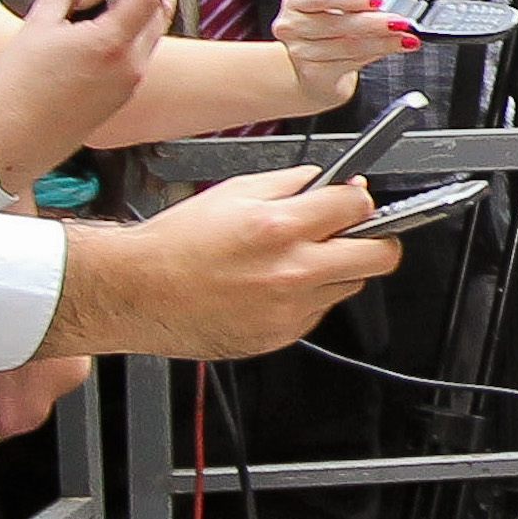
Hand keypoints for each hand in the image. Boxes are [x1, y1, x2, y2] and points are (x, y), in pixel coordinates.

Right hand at [0, 0, 183, 195]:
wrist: (12, 141)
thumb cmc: (17, 88)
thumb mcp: (37, 26)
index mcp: (110, 43)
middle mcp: (129, 65)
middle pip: (162, 9)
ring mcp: (128, 83)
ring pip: (155, 32)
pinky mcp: (121, 96)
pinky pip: (142, 52)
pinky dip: (143, 25)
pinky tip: (131, 13)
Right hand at [46, 167, 405, 360]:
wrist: (137, 294)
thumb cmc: (175, 244)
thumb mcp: (233, 191)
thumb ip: (291, 183)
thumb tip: (331, 181)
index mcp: (279, 229)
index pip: (357, 206)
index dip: (360, 197)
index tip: (356, 198)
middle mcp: (290, 273)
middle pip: (380, 256)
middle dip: (377, 238)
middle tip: (358, 231)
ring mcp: (288, 311)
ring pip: (350, 286)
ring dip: (337, 268)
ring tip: (298, 258)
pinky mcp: (279, 337)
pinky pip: (317, 312)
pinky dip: (308, 297)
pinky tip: (273, 286)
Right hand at [271, 0, 416, 102]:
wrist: (315, 70)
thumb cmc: (332, 29)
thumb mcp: (352, 3)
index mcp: (298, 2)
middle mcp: (293, 27)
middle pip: (338, 23)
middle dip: (375, 22)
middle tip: (401, 21)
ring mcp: (301, 54)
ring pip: (349, 46)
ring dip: (383, 41)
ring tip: (406, 36)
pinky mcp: (315, 75)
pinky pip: (351, 63)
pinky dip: (377, 54)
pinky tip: (394, 47)